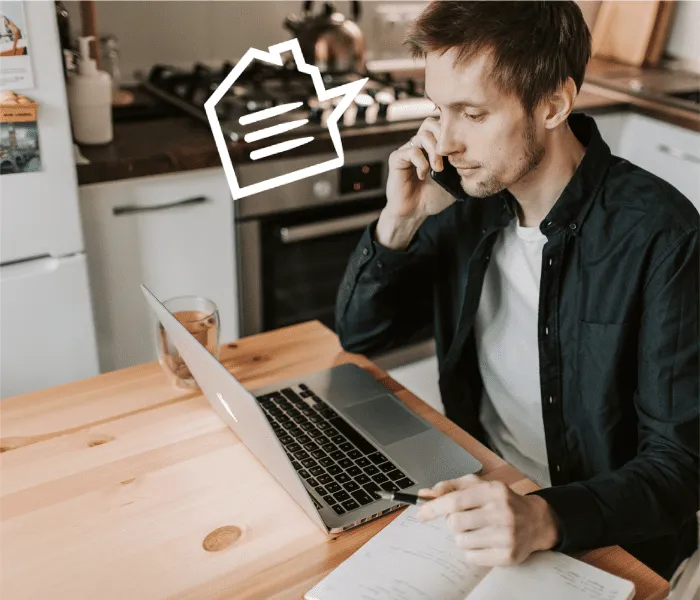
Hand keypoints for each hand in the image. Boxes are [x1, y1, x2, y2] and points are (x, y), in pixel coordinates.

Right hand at [376, 118, 455, 249]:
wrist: (415, 212)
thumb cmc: (433, 197)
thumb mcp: (455, 180)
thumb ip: (462, 165)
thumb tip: (476, 152)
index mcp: (433, 146)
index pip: (442, 125)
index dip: (451, 133)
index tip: (459, 152)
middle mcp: (419, 145)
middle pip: (430, 123)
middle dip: (443, 138)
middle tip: (449, 157)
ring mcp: (407, 150)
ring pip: (422, 135)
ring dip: (434, 152)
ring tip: (438, 169)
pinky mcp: (397, 159)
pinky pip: (411, 151)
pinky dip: (421, 162)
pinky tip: (422, 175)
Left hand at [415, 474, 560, 566]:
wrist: (536, 520)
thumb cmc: (501, 501)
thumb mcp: (478, 485)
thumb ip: (450, 487)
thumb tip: (425, 495)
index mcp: (492, 491)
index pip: (454, 501)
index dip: (433, 508)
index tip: (420, 513)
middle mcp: (501, 512)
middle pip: (455, 523)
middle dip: (453, 523)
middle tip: (465, 519)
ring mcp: (506, 536)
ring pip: (461, 542)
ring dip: (463, 537)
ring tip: (478, 530)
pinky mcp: (508, 556)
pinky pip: (472, 558)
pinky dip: (472, 551)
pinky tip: (485, 542)